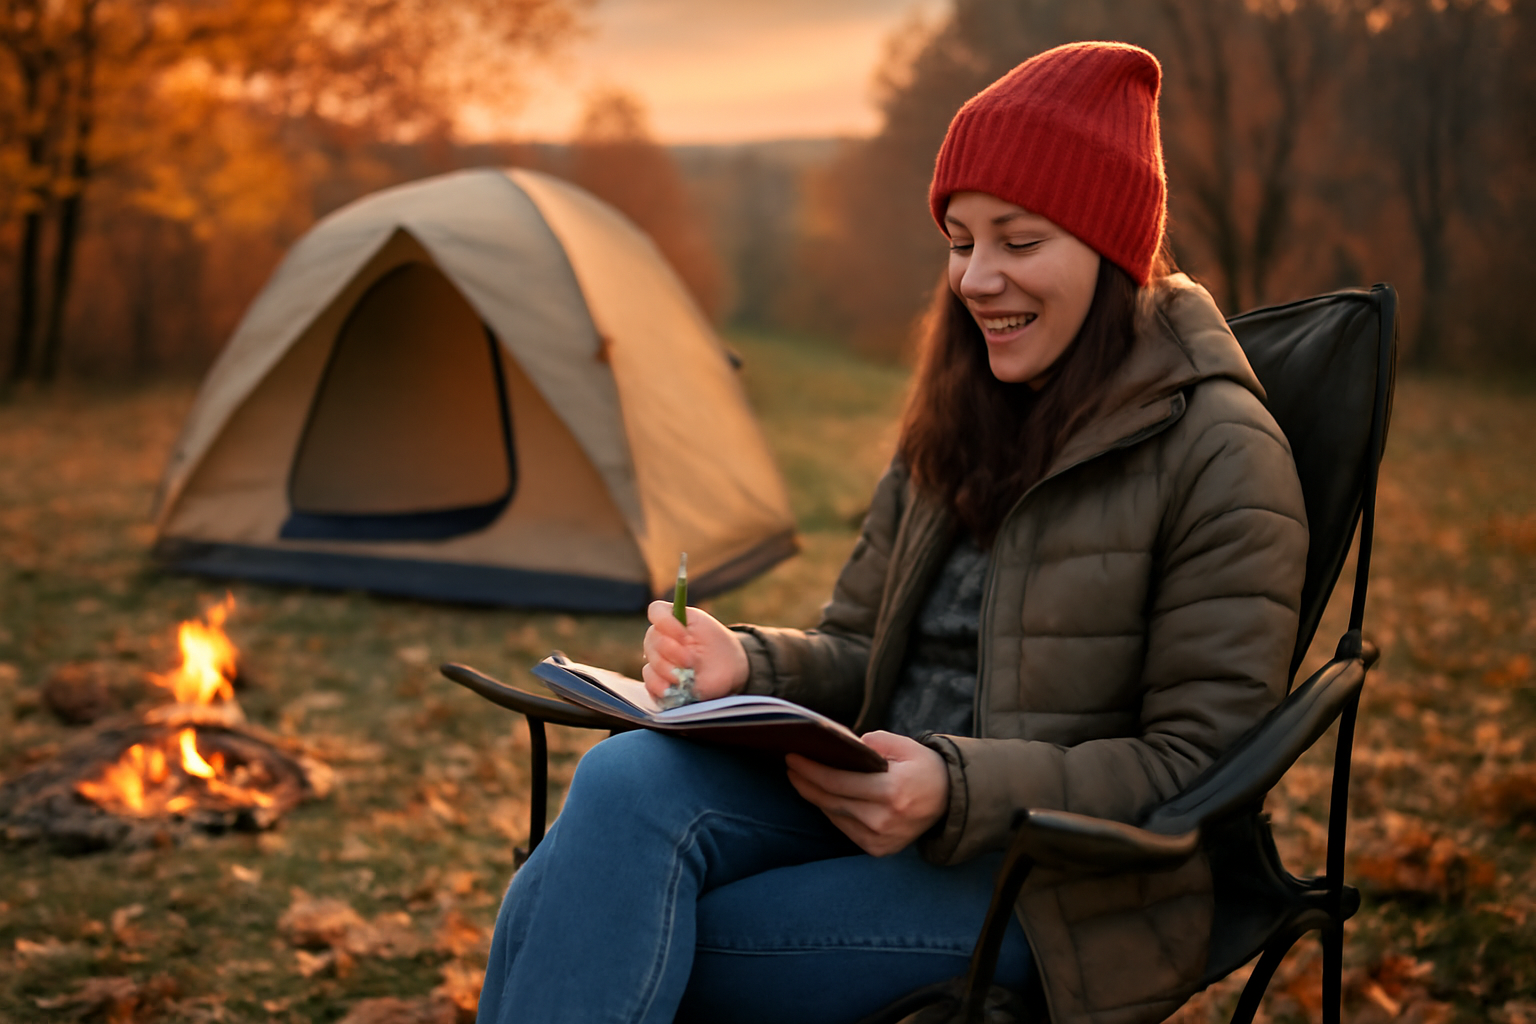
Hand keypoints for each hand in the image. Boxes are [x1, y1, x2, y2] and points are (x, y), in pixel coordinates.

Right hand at [641, 601, 749, 701]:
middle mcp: (660, 639)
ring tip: (685, 678)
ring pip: (651, 665)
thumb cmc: (718, 645)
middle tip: (690, 661)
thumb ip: (688, 621)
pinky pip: (650, 684)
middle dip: (673, 652)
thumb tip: (673, 619)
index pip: (656, 612)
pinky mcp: (659, 681)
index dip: (667, 623)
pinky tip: (673, 689)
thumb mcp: (707, 627)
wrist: (729, 671)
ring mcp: (657, 660)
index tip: (685, 636)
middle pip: (652, 641)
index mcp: (672, 620)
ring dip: (669, 672)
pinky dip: (660, 687)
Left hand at [785, 731, 949, 856]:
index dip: (811, 770)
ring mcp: (882, 839)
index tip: (793, 758)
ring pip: (836, 816)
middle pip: (831, 801)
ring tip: (801, 778)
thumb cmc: (923, 768)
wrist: (951, 801)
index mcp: (891, 791)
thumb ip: (871, 743)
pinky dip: (832, 812)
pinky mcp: (880, 850)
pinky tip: (822, 797)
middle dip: (806, 783)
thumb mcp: (903, 746)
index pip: (838, 782)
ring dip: (816, 797)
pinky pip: (846, 829)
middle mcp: (885, 820)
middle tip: (790, 767)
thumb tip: (839, 745)